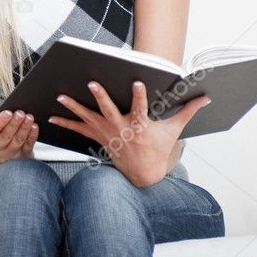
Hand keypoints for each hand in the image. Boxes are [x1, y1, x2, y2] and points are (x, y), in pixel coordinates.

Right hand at [0, 106, 38, 165]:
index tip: (8, 112)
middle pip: (4, 137)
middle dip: (13, 124)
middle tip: (20, 113)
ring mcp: (7, 156)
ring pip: (17, 142)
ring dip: (24, 129)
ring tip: (29, 118)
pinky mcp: (21, 158)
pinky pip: (27, 147)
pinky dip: (31, 136)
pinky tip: (34, 127)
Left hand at [47, 81, 210, 186]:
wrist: (143, 173)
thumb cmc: (157, 149)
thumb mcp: (173, 130)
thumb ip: (187, 111)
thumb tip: (206, 98)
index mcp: (140, 125)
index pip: (140, 107)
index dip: (138, 95)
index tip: (136, 82)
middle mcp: (120, 128)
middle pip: (108, 110)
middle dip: (99, 97)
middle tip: (91, 84)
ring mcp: (106, 133)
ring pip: (87, 118)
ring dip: (73, 107)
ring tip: (60, 96)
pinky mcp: (97, 137)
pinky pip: (78, 130)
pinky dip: (64, 124)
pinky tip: (51, 118)